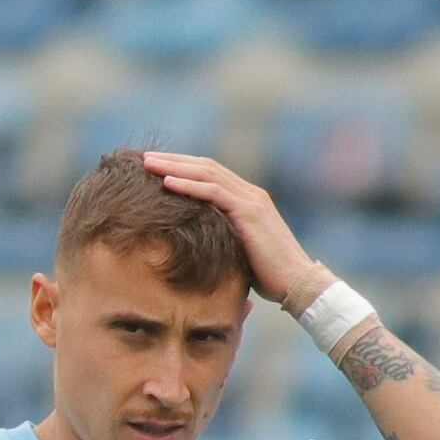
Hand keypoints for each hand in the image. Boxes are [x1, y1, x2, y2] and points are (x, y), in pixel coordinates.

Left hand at [133, 150, 331, 315]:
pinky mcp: (250, 212)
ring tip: (147, 164)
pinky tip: (166, 182)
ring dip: (175, 167)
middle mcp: (250, 194)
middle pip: (205, 167)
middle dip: (173, 160)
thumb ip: (219, 238)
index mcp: (246, 200)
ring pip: (207, 174)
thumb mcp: (236, 250)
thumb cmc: (265, 274)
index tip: (154, 167)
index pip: (209, 174)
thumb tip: (192, 246)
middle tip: (144, 158)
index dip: (182, 167)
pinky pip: (214, 192)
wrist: (296, 282)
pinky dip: (189, 186)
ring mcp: (251, 200)